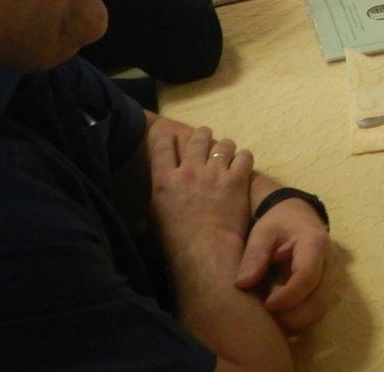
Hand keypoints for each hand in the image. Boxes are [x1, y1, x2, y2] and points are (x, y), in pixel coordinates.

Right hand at [148, 124, 252, 242]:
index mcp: (165, 180)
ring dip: (225, 146)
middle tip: (205, 137)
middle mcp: (190, 170)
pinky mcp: (237, 179)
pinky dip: (244, 158)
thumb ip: (153, 208)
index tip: (169, 132)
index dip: (166, 135)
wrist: (206, 251)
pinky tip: (243, 164)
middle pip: (197, 138)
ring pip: (223, 144)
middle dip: (202, 135)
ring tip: (227, 151)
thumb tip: (139, 221)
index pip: (162, 146)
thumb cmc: (175, 243)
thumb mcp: (154, 221)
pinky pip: (244, 157)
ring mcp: (215, 172)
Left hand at [237, 197, 336, 330]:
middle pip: (320, 299)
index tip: (267, 304)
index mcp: (314, 244)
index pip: (307, 277)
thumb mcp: (262, 233)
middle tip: (269, 316)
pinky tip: (284, 313)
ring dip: (299, 319)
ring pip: (322, 307)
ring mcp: (332, 274)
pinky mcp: (328, 284)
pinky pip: (320, 307)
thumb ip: (254, 256)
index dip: (288, 296)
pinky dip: (303, 316)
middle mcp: (330, 261)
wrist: (297, 214)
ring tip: (275, 316)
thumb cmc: (278, 222)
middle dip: (294, 315)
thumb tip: (243, 285)